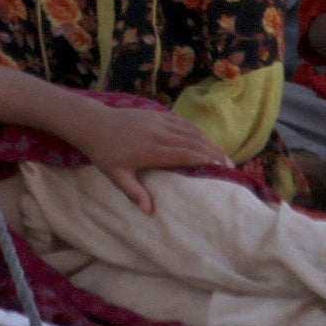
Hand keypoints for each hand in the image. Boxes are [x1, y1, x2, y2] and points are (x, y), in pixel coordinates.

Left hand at [67, 100, 228, 212]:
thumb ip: (134, 193)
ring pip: (191, 130)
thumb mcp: (116, 176)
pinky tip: (206, 140)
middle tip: (230, 166)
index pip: (185, 153)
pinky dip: (198, 131)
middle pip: (193, 141)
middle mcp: (159, 132)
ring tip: (223, 155)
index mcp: (150, 149)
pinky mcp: (158, 114)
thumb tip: (149, 211)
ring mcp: (159, 120)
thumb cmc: (105, 154)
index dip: (205, 159)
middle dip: (213, 152)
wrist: (95, 124)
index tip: (221, 168)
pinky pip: (183, 122)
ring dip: (209, 142)